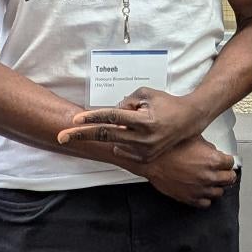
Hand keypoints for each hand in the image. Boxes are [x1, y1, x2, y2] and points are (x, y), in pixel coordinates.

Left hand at [56, 89, 203, 163]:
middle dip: (82, 135)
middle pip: (106, 136)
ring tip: (132, 124)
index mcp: (144, 121)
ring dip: (113, 133)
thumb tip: (109, 113)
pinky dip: (122, 141)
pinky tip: (133, 135)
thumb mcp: (146, 93)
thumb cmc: (167, 103)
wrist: (190, 120)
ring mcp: (145, 151)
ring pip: (114, 142)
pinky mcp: (146, 158)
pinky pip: (123, 150)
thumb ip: (125, 101)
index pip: (112, 118)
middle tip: (61, 137)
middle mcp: (144, 138)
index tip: (74, 120)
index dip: (92, 118)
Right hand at [143, 136, 236, 207]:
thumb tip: (214, 151)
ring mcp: (200, 189)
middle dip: (226, 173)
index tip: (225, 161)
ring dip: (217, 186)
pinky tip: (202, 191)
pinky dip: (206, 198)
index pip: (231, 163)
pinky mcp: (190, 198)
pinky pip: (206, 203)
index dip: (227, 160)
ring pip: (219, 192)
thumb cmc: (168, 149)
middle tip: (222, 171)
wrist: (151, 161)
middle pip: (229, 179)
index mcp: (213, 160)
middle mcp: (209, 176)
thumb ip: (208, 146)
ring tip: (211, 181)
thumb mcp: (193, 138)